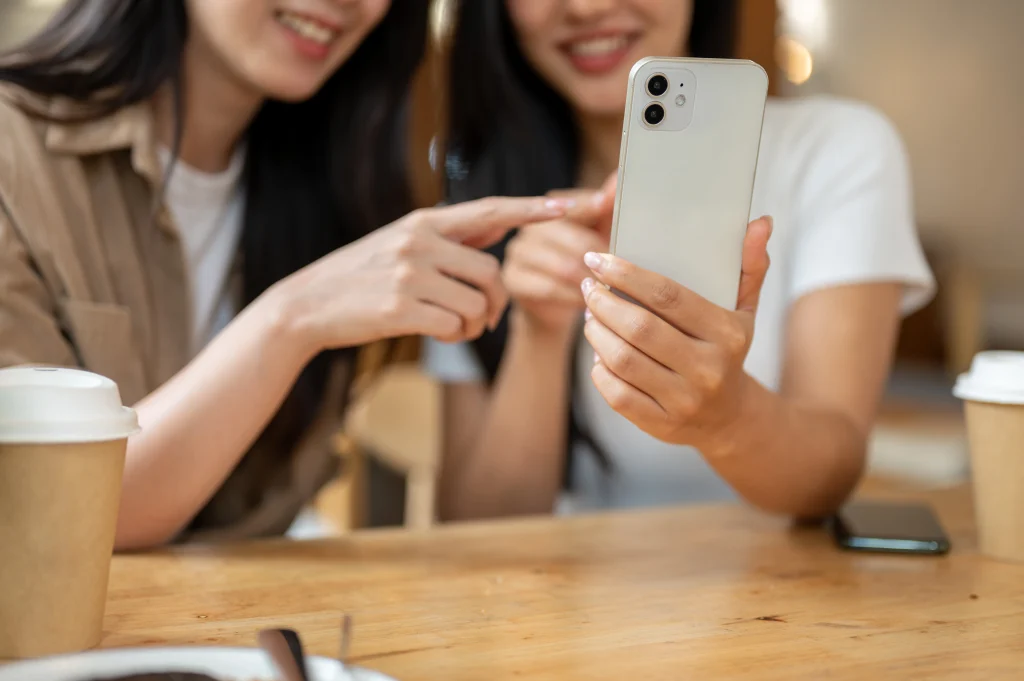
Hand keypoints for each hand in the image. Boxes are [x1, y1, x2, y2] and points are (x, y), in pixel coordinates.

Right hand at [268, 196, 572, 357]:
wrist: (306, 306)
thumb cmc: (361, 276)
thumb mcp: (402, 241)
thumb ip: (453, 234)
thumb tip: (503, 221)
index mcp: (424, 221)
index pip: (490, 210)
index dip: (531, 209)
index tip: (567, 207)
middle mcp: (419, 241)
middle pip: (492, 272)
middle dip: (497, 302)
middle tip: (485, 319)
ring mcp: (409, 275)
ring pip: (478, 304)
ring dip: (475, 324)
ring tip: (455, 326)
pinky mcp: (401, 309)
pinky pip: (455, 326)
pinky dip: (454, 336)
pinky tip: (437, 332)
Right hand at [504, 177, 615, 336]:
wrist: (553, 308)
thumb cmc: (580, 266)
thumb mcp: (597, 235)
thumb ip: (605, 209)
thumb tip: (617, 178)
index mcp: (548, 210)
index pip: (572, 205)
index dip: (593, 207)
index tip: (607, 209)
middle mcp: (528, 228)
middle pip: (570, 238)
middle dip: (598, 257)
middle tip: (620, 272)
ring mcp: (517, 254)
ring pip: (561, 265)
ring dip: (588, 280)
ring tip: (607, 290)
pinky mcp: (513, 280)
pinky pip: (548, 288)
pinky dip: (572, 297)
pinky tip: (587, 304)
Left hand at [581, 216, 772, 450]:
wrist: (729, 416)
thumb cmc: (727, 350)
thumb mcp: (744, 309)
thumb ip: (749, 266)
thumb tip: (759, 222)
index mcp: (727, 334)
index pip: (668, 296)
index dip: (627, 275)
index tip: (598, 260)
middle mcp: (708, 369)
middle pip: (639, 327)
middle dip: (604, 302)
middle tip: (588, 286)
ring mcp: (684, 400)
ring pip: (623, 360)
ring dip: (597, 332)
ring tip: (591, 314)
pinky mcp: (661, 423)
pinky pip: (617, 394)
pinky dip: (599, 370)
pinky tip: (598, 353)